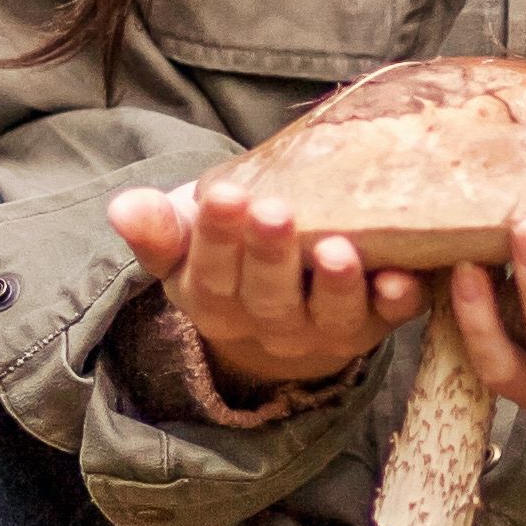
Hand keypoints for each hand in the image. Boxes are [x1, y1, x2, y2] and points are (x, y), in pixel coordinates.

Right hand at [106, 175, 430, 389]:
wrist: (286, 304)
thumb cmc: (231, 256)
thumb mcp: (186, 242)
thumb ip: (157, 228)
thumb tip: (123, 207)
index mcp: (215, 304)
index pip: (211, 275)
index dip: (216, 238)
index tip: (222, 195)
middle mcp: (269, 327)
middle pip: (268, 299)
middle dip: (271, 256)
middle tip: (275, 212)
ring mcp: (325, 330)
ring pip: (328, 317)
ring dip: (335, 286)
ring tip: (337, 250)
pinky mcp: (376, 323)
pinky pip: (389, 320)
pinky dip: (397, 302)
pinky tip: (402, 278)